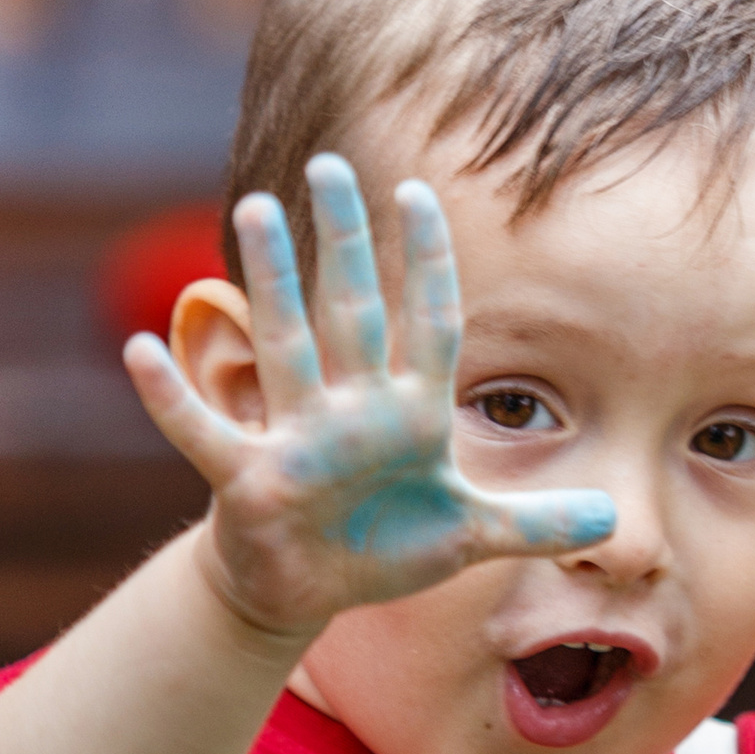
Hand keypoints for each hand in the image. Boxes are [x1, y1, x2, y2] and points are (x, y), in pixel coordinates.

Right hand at [122, 155, 613, 644]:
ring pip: (283, 347)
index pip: (427, 324)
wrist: (309, 588)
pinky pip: (205, 433)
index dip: (428, 264)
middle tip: (330, 165)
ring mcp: (298, 438)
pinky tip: (141, 350)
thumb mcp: (470, 536)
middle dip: (345, 242)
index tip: (420, 194)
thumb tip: (614, 523)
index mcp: (409, 414)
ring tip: (255, 209)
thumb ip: (535, 523)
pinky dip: (172, 397)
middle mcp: (352, 411)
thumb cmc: (385, 546)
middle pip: (351, 312)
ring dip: (270, 281)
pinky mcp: (249, 480)